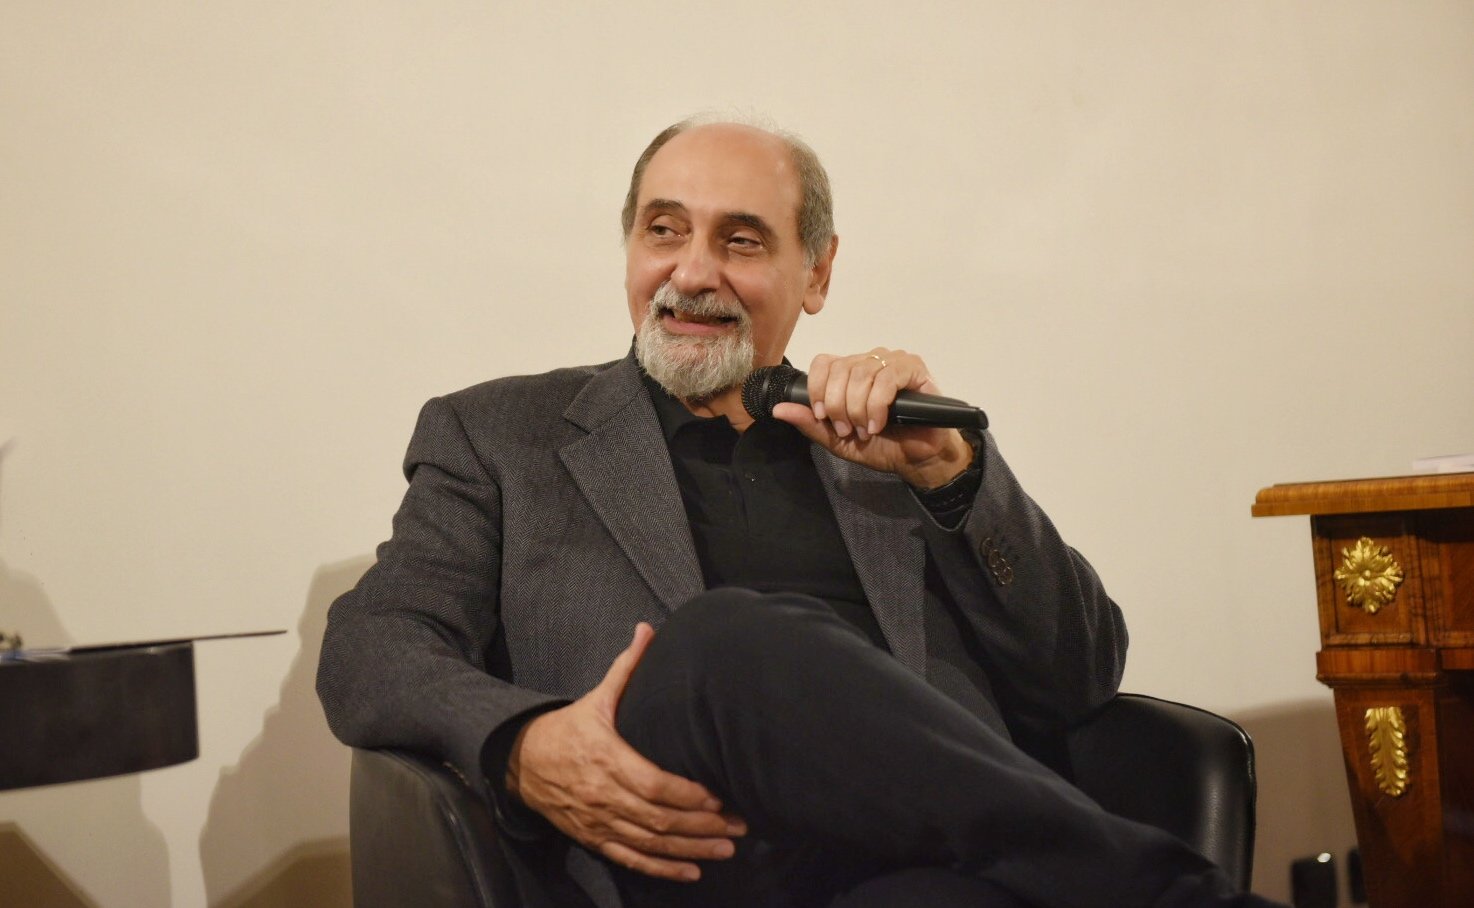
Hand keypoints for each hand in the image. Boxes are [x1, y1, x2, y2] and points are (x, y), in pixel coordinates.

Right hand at [505, 623, 746, 880]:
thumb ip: (626, 668)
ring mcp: (598, 821)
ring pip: (650, 842)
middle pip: (658, 818)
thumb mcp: (596, 698)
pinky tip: (691, 871)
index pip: (651, 784)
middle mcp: (603, 795)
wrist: (521, 762)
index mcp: (606, 758)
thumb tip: (648, 629)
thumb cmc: (568, 729)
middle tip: (739, 826)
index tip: (717, 796)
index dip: (685, 794)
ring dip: (691, 849)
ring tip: (726, 848)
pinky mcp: (594, 839)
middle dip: (702, 825)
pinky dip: (662, 869)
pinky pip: (630, 859)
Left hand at [773, 348, 973, 488]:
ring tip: (866, 430)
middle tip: (848, 429)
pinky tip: (878, 423)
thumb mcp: (838, 440)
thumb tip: (779, 410)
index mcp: (850, 373)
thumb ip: (811, 424)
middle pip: (840, 369)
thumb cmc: (882, 446)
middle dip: (838, 405)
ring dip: (858, 408)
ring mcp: (892, 361)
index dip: (818, 389)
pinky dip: (877, 405)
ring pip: (861, 373)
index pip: (823, 363)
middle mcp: (869, 361)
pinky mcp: (913, 368)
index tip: (823, 417)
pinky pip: (887, 378)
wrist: (917, 459)